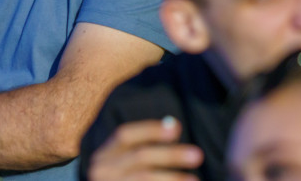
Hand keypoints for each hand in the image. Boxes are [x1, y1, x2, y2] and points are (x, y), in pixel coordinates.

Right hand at [88, 118, 203, 180]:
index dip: (150, 130)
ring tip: (195, 179)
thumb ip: (141, 147)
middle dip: (170, 155)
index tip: (177, 127)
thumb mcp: (120, 163)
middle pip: (139, 157)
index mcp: (104, 156)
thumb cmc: (119, 179)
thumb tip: (174, 125)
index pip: (125, 135)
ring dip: (173, 178)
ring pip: (143, 178)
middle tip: (198, 154)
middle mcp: (103, 171)